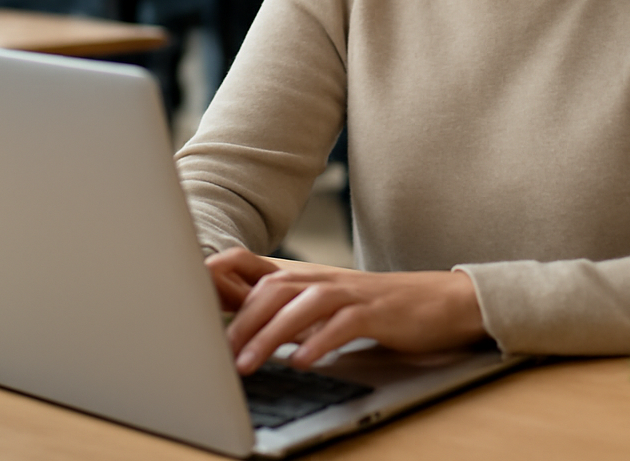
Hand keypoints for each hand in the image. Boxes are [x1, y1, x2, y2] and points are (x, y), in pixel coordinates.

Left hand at [207, 247, 486, 374]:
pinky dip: (320, 342)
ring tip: (247, 363)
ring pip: (303, 304)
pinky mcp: (376, 312)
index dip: (221, 275)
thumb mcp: (326, 306)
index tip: (190, 299)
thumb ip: (287, 311)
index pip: (254, 266)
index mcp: (307, 276)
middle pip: (273, 286)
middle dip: (241, 319)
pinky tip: (302, 361)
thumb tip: (240, 330)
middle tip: (218, 353)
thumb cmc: (375, 308)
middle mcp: (324, 278)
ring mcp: (351, 292)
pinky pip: (343, 324)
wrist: (439, 301)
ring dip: (271, 334)